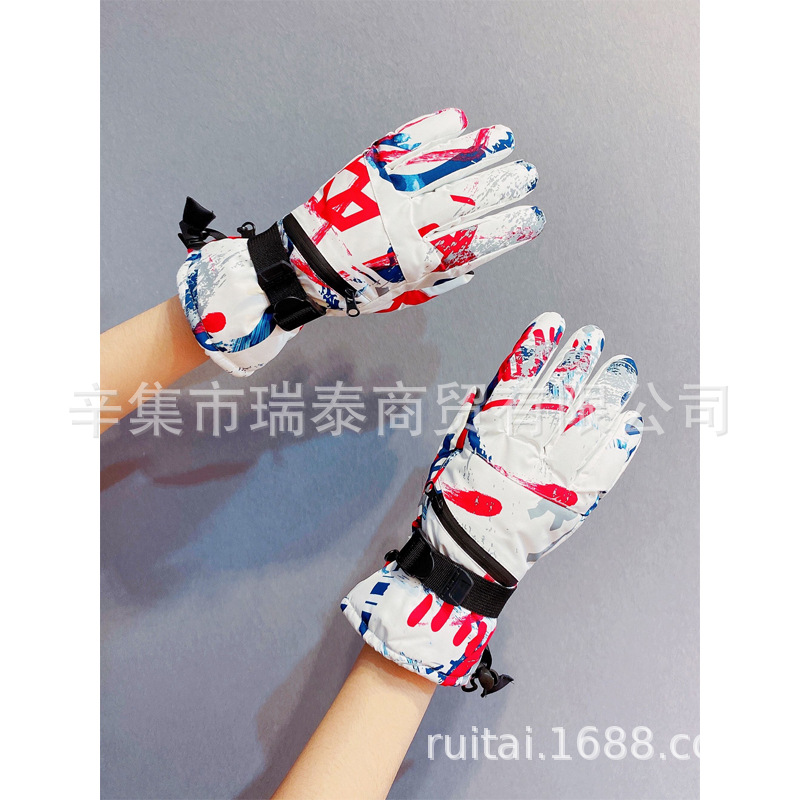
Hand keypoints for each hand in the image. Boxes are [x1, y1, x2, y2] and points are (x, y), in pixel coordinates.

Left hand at [176, 109, 544, 375]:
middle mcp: (407, 220)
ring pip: (444, 163)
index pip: (476, 239)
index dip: (509, 227)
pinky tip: (459, 118)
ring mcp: (388, 189)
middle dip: (504, 185)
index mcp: (418, 257)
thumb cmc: (353, 285)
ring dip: (479, 149)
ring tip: (506, 138)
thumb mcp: (401, 296)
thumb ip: (439, 278)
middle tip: (528, 176)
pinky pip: (408, 142)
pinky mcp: (369, 167)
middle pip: (468, 197)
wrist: (301, 264)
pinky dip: (434, 127)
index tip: (534, 218)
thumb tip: (472, 263)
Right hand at [341, 312, 642, 693]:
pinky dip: (618, 444)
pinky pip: (603, 468)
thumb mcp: (452, 453)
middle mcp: (525, 447)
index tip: (552, 323)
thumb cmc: (455, 504)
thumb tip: (488, 388)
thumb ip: (473, 420)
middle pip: (557, 394)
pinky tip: (632, 420)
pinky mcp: (574, 500)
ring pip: (585, 424)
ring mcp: (553, 473)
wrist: (471, 559)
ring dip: (605, 393)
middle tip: (594, 337)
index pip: (517, 380)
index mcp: (492, 433)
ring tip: (623, 367)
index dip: (535, 349)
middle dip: (576, 361)